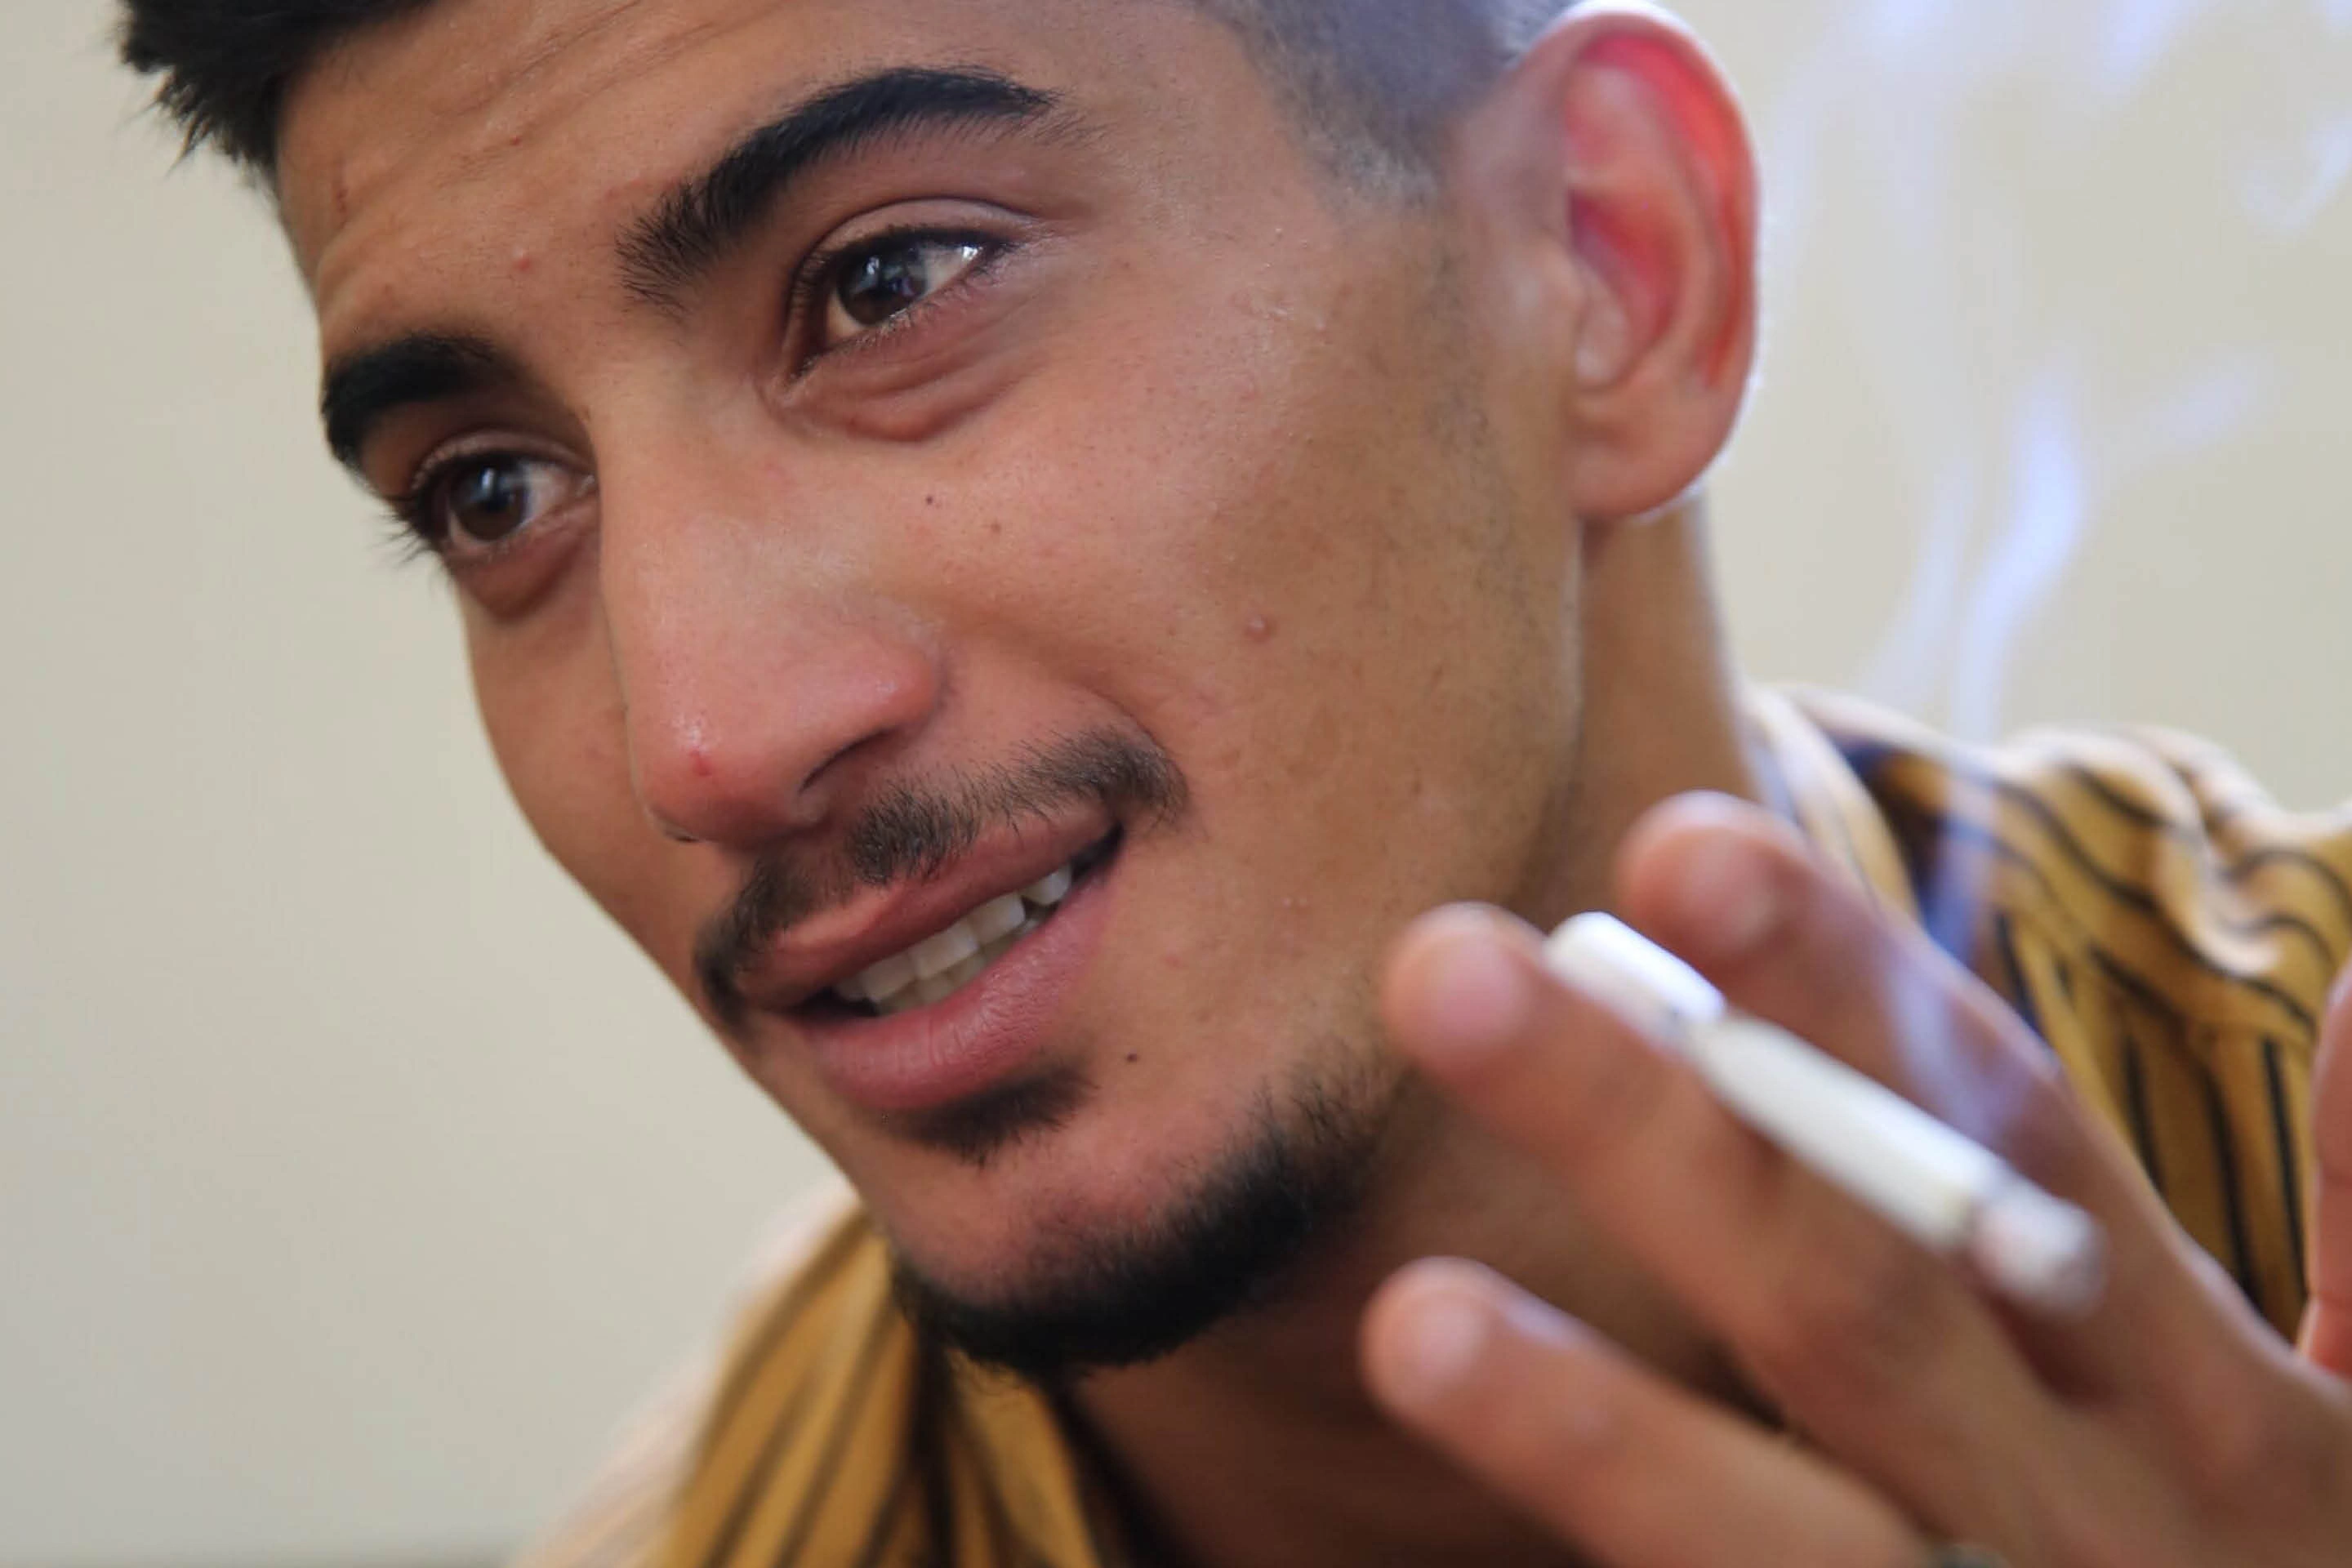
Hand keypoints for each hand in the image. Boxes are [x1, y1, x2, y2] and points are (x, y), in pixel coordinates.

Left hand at [1362, 794, 2351, 1565]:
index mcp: (2209, 1406)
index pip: (2002, 1136)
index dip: (1837, 989)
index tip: (1667, 844)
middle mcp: (2100, 1523)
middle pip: (1846, 1298)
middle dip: (1648, 1137)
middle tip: (1440, 971)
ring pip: (1779, 1542)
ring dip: (1595, 1435)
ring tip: (1413, 1317)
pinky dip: (1613, 1558)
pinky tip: (1445, 1448)